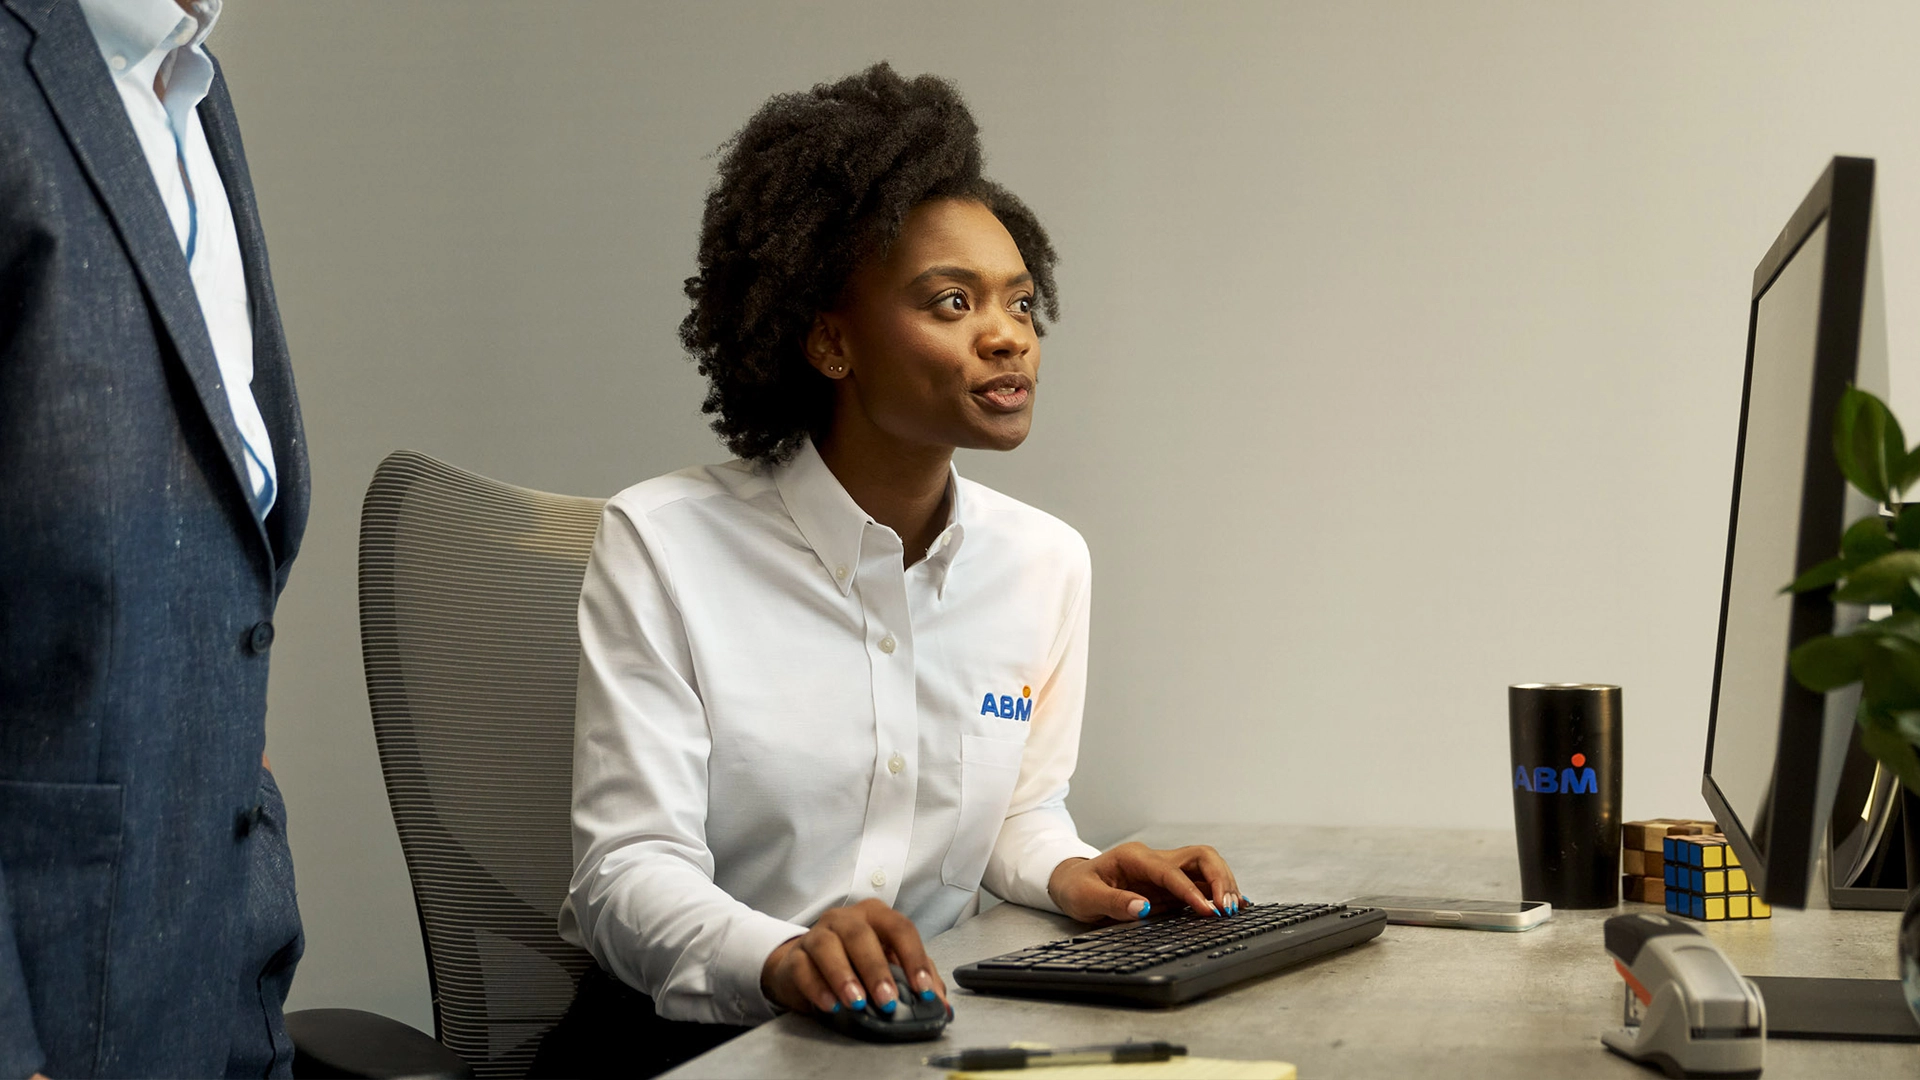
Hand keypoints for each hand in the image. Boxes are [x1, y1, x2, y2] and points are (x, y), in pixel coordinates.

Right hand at [759, 898, 947, 1015]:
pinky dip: (817, 988)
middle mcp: (845, 919)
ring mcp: (817, 935)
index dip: (913, 957)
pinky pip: (803, 968)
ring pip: (828, 947)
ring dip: (844, 976)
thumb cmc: (854, 962)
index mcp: (876, 916)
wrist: (805, 967)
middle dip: (876, 969)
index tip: (923, 988)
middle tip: (888, 1001)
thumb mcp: (888, 966)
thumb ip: (915, 981)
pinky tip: (830, 1006)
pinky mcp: (795, 957)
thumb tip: (942, 1007)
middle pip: (861, 935)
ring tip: (858, 1003)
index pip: (900, 928)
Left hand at [1046, 842, 1241, 922]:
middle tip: (1227, 908)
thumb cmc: (1077, 888)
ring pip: (1206, 867)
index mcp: (1135, 857)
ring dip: (1223, 885)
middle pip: (1199, 856)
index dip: (1191, 891)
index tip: (1207, 910)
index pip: (1171, 871)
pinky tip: (1230, 906)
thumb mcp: (1087, 898)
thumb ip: (1115, 902)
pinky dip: (1217, 893)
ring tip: (1233, 910)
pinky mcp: (1170, 885)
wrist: (1071, 883)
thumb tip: (1144, 909)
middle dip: (1219, 878)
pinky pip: (1201, 883)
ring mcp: (1165, 871)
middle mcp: (1155, 859)